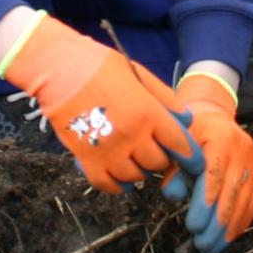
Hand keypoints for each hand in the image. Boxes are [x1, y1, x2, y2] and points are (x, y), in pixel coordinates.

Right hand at [0, 12, 200, 193]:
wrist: (59, 68)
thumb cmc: (101, 66)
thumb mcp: (140, 75)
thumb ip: (166, 99)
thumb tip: (186, 121)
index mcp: (148, 113)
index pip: (180, 145)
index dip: (191, 158)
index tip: (193, 163)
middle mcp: (132, 135)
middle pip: (158, 164)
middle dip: (160, 159)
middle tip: (154, 150)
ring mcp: (108, 150)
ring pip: (135, 177)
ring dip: (139, 171)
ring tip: (134, 159)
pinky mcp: (86, 160)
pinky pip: (108, 185)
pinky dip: (117, 184)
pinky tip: (119, 175)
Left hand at [162, 71, 252, 252]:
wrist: (214, 117)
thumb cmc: (190, 134)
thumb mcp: (178, 145)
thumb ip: (175, 169)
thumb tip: (173, 196)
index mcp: (221, 138)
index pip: (214, 175)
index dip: (204, 203)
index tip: (192, 226)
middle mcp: (242, 150)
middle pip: (231, 192)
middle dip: (216, 223)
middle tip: (201, 243)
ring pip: (244, 202)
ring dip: (227, 229)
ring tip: (210, 248)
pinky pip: (251, 204)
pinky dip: (239, 224)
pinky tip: (226, 239)